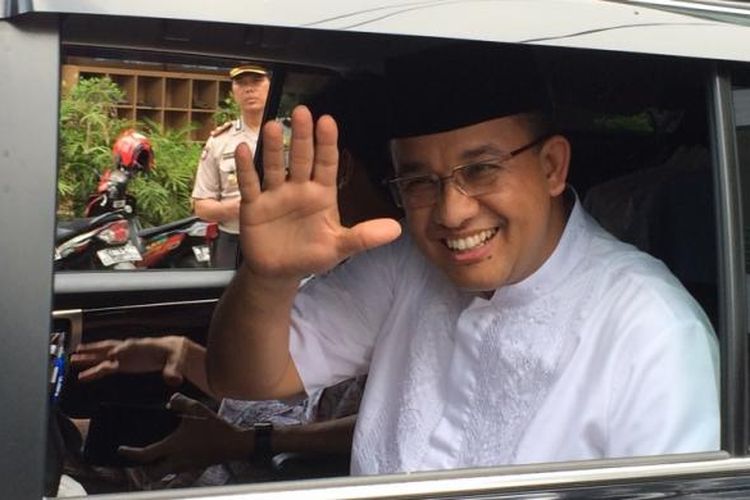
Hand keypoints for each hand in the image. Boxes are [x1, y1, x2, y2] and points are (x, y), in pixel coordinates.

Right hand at [70, 336, 188, 385]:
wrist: (172, 352)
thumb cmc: (172, 354)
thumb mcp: (175, 362)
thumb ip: (173, 371)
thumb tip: (173, 379)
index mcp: (140, 348)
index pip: (124, 350)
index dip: (116, 354)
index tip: (106, 357)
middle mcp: (128, 350)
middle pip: (107, 350)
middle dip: (93, 352)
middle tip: (76, 354)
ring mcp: (124, 356)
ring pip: (102, 356)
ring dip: (88, 358)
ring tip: (72, 359)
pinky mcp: (123, 364)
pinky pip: (105, 367)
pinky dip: (94, 370)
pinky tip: (84, 375)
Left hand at [119, 393, 251, 477]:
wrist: (235, 444)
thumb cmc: (214, 427)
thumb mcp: (197, 408)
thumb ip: (180, 402)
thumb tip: (169, 403)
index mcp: (173, 446)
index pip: (145, 455)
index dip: (130, 453)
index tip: (121, 449)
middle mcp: (177, 460)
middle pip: (152, 474)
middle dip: (143, 470)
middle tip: (140, 459)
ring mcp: (186, 467)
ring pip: (164, 475)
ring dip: (157, 469)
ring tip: (156, 458)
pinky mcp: (195, 468)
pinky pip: (177, 473)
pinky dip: (171, 468)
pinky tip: (175, 456)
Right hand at [236, 105, 400, 279]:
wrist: (280, 273)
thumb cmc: (311, 255)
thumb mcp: (340, 247)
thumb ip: (364, 237)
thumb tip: (396, 231)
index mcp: (321, 194)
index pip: (326, 163)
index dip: (327, 143)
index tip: (327, 121)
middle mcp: (298, 188)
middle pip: (300, 158)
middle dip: (301, 136)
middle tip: (302, 112)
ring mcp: (275, 195)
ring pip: (274, 166)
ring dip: (274, 147)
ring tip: (273, 126)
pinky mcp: (254, 206)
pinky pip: (249, 184)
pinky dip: (246, 168)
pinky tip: (243, 150)